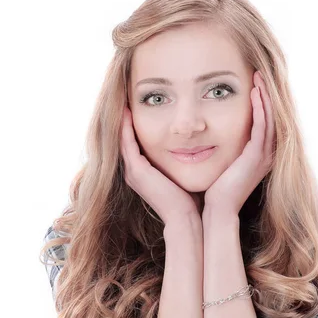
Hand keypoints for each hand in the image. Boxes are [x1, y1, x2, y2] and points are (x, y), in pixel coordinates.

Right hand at [120, 106, 197, 223]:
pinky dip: (126, 127)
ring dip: (123, 120)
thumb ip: (183, 160)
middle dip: (125, 120)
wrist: (185, 218)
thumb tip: (195, 147)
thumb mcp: (182, 173)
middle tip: (126, 99)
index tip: (138, 107)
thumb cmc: (190, 198)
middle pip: (124, 139)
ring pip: (122, 139)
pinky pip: (127, 142)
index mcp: (143, 173)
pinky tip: (128, 111)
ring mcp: (133, 171)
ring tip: (124, 101)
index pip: (134, 144)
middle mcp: (133, 172)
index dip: (134, 126)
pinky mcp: (136, 170)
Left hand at [204, 70, 275, 217]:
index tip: (253, 83)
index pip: (266, 122)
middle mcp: (266, 154)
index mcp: (259, 155)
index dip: (262, 102)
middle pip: (273, 117)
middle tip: (259, 73)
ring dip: (265, 97)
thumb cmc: (214, 189)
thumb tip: (210, 133)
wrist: (217, 210)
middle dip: (266, 94)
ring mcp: (264, 156)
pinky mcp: (257, 157)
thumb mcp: (223, 162)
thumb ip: (224, 147)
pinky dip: (260, 109)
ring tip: (258, 77)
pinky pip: (262, 127)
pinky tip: (254, 94)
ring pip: (270, 119)